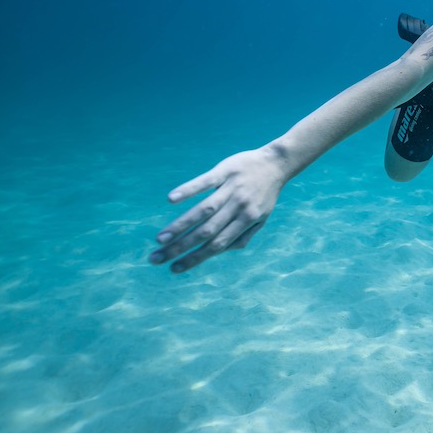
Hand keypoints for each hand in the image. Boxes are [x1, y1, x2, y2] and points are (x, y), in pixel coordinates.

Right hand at [149, 147, 288, 272]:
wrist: (277, 163)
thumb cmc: (265, 194)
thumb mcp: (261, 218)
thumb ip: (242, 236)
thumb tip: (219, 252)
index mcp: (246, 221)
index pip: (217, 245)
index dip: (195, 258)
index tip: (174, 269)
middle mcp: (238, 207)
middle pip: (206, 231)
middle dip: (180, 247)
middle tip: (156, 258)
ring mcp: (231, 188)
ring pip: (204, 210)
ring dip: (180, 225)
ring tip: (160, 238)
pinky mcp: (224, 171)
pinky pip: (205, 182)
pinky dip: (188, 190)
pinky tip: (171, 199)